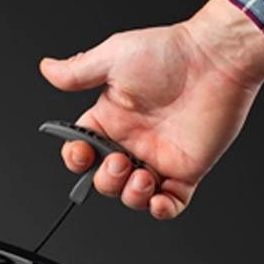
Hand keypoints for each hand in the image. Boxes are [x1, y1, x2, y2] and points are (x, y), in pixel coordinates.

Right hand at [39, 0, 263, 218]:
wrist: (217, 57)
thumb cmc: (170, 52)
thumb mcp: (113, 57)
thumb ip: (77, 71)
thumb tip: (47, 69)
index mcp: (111, 120)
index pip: (83, 152)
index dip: (76, 159)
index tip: (80, 152)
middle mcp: (131, 142)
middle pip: (104, 180)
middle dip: (105, 180)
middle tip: (118, 161)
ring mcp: (159, 157)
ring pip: (133, 196)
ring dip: (131, 196)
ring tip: (141, 177)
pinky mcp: (187, 169)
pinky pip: (172, 203)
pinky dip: (162, 210)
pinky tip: (158, 199)